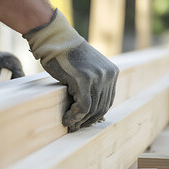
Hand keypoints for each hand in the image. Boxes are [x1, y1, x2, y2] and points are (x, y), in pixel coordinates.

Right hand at [23, 9, 118, 131]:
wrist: (56, 41)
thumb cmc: (67, 55)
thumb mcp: (87, 69)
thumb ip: (93, 85)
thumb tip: (92, 112)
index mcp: (112, 72)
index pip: (107, 100)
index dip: (96, 114)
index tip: (85, 122)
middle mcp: (108, 75)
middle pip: (102, 107)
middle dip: (89, 120)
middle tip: (76, 127)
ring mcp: (97, 77)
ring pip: (93, 109)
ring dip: (80, 121)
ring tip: (70, 125)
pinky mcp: (84, 80)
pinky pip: (83, 107)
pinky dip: (74, 116)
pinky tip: (66, 120)